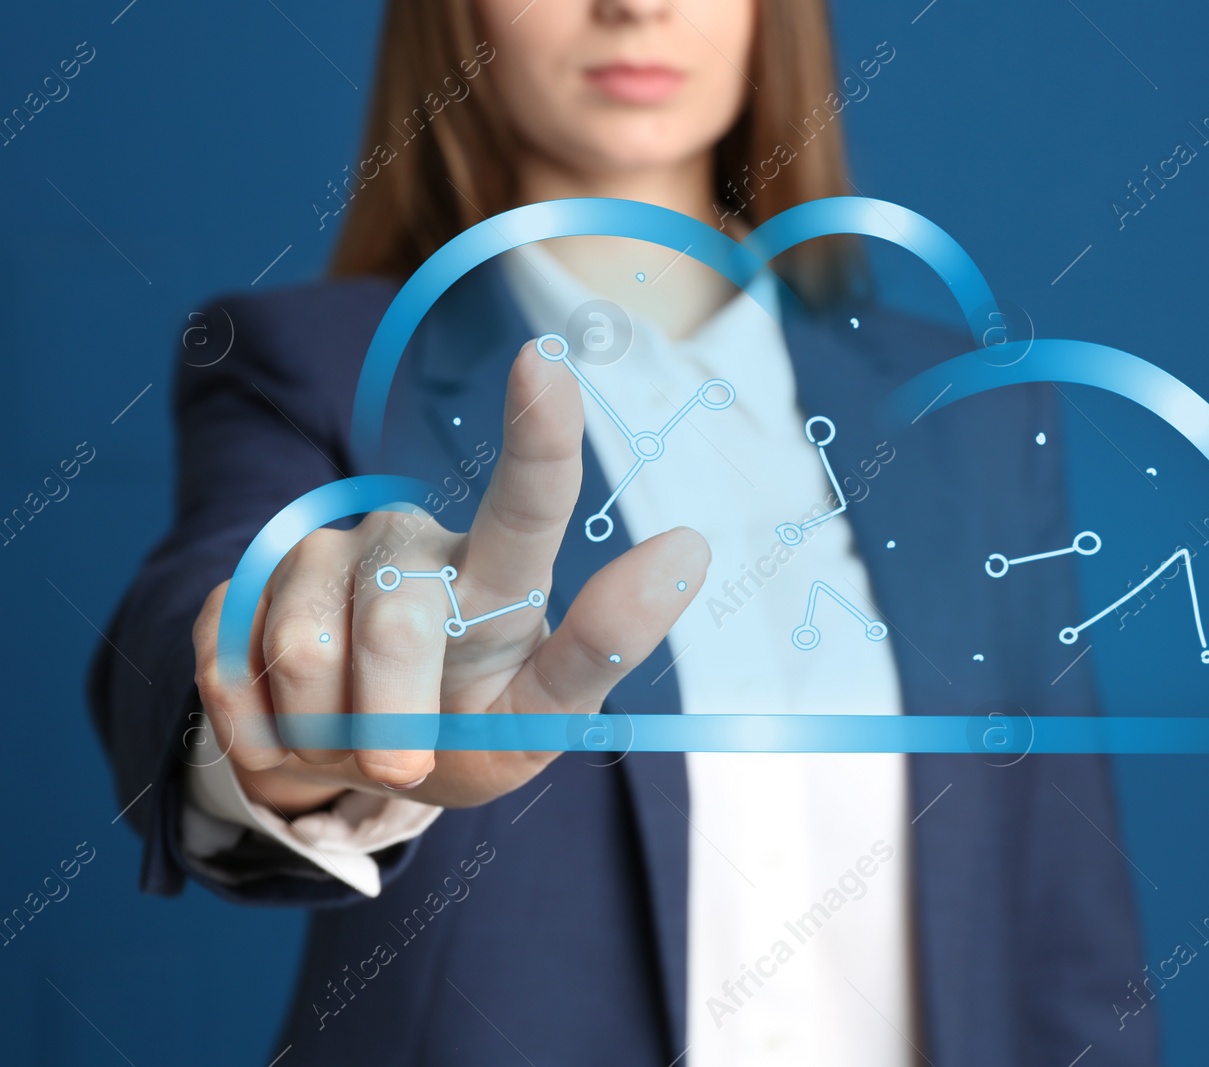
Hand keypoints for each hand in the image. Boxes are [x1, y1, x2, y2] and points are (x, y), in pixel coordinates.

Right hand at [191, 339, 708, 814]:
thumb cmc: (469, 733)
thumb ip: (596, 652)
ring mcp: (320, 559)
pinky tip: (293, 722)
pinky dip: (268, 738)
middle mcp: (413, 545)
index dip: (536, 437)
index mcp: (499, 575)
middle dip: (395, 720)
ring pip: (306, 651)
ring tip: (353, 734)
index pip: (527, 503)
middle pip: (399, 619)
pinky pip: (231, 674)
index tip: (543, 362)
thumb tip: (690, 545)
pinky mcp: (241, 590)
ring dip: (329, 733)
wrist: (356, 767)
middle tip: (407, 764)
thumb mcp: (540, 722)